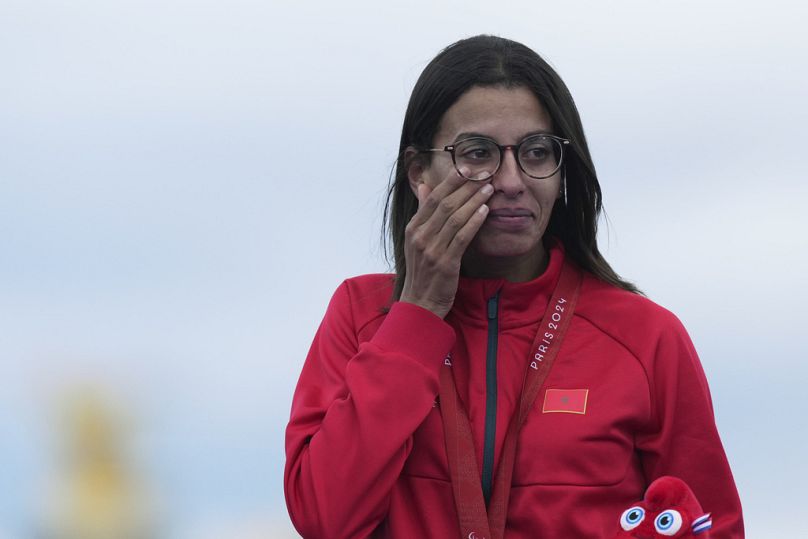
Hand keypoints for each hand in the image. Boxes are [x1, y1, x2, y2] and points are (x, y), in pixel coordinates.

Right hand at [399, 168, 492, 318]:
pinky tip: (485, 211)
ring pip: (455, 218)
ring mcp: (431, 250)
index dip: (451, 182)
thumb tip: (422, 186)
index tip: (467, 168)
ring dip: (474, 200)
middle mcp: (420, 236)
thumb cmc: (423, 271)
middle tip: (484, 173)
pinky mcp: (445, 263)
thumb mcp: (416, 239)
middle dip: (466, 186)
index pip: (432, 198)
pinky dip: (474, 222)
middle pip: (445, 204)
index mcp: (413, 228)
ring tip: (488, 188)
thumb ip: (422, 212)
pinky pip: (461, 237)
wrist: (420, 303)